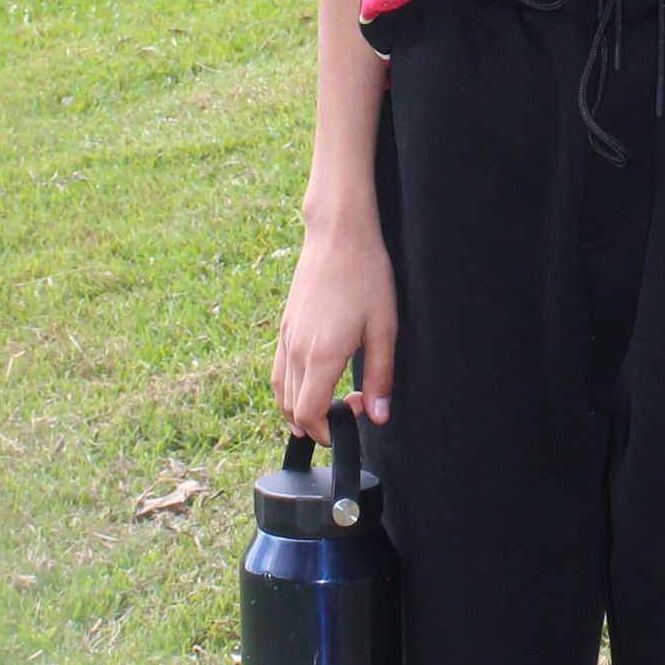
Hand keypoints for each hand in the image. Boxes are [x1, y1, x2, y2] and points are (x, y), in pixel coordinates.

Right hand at [271, 206, 397, 437]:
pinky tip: (312, 383)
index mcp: (321, 355)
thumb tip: (379, 417)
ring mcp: (286, 337)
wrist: (338, 235)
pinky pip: (279, 370)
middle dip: (320, 422)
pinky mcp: (284, 326)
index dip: (329, 430)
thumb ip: (381, 377)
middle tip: (353, 406)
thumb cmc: (367, 276)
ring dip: (301, 409)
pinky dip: (290, 389)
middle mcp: (297, 350)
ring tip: (331, 404)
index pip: (310, 413)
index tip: (356, 416)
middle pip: (292, 409)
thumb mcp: (385, 329)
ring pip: (281, 392)